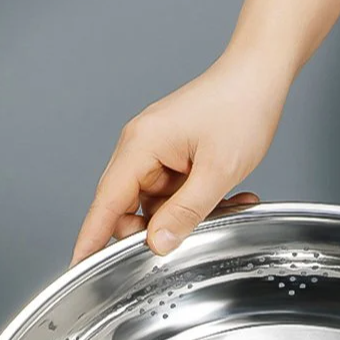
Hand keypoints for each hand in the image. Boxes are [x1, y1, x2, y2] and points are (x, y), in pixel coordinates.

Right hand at [71, 48, 290, 264]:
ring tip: (228, 206)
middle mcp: (142, 148)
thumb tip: (157, 243)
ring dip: (189, 215)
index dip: (92, 238)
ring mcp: (158, 151)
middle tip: (194, 236)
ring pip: (159, 204)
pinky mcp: (176, 155)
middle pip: (130, 208)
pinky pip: (178, 192)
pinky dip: (200, 201)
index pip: (106, 203)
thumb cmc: (240, 107)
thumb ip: (186, 212)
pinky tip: (232, 198)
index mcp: (141, 146)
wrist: (260, 73)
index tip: (79, 265)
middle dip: (159, 229)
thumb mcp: (217, 171)